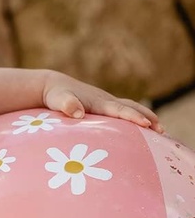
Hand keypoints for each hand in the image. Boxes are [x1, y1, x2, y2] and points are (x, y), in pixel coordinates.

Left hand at [42, 71, 164, 132]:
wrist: (53, 86)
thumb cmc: (56, 96)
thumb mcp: (58, 100)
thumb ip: (67, 105)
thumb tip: (77, 113)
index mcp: (98, 102)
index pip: (120, 110)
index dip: (133, 117)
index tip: (146, 125)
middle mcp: (106, 100)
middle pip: (132, 108)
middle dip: (147, 118)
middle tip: (162, 131)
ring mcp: (106, 102)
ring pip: (130, 108)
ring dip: (146, 117)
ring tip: (159, 130)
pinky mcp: (104, 106)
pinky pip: (124, 111)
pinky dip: (136, 116)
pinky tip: (141, 127)